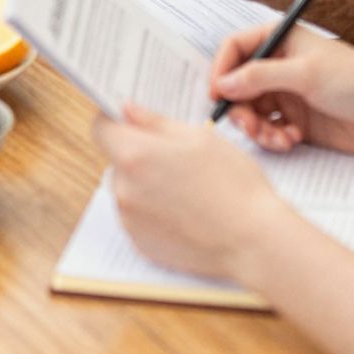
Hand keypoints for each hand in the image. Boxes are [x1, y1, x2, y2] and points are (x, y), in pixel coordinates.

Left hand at [93, 105, 290, 280]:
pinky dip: (153, 210)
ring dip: (145, 183)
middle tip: (176, 157)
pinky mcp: (140, 243)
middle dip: (139, 153)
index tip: (132, 120)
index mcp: (134, 155)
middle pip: (117, 159)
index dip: (116, 119)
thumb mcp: (198, 137)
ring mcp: (129, 220)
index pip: (101, 127)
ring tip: (187, 189)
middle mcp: (123, 189)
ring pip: (128, 188)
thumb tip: (126, 109)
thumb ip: (154, 121)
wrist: (253, 241)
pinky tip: (185, 211)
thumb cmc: (232, 185)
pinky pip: (137, 216)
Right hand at [210, 26, 353, 158]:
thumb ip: (260, 77)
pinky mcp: (298, 121)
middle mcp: (281, 66)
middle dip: (240, 108)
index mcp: (282, 40)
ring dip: (257, 128)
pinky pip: (269, 130)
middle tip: (249, 127)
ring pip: (251, 112)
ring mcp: (289, 95)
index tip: (216, 95)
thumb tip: (222, 84)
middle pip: (238, 85)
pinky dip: (273, 139)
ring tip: (277, 139)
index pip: (236, 48)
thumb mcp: (306, 74)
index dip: (221, 70)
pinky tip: (293, 141)